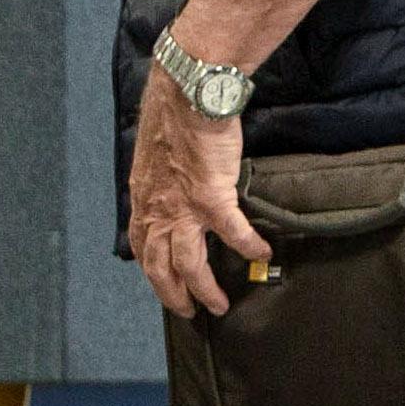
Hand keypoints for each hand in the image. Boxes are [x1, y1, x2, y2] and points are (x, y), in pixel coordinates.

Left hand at [128, 84, 273, 319]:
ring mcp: (183, 208)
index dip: (152, 272)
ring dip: (204, 289)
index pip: (142, 247)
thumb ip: (159, 180)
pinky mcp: (212, 198)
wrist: (186, 94)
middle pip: (160, 268)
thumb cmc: (172, 118)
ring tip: (220, 304)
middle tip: (189, 311)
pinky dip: (248, 247)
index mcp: (143, 200)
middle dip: (173, 295)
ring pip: (189, 265)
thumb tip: (171, 186)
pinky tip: (262, 254)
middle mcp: (158, 210)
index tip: (163, 286)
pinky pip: (233, 233)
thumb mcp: (153, 156)